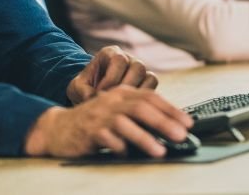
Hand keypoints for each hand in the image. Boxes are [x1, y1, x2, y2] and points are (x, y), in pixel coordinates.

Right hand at [23, 86, 193, 157]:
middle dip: (164, 122)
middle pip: (141, 107)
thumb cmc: (95, 122)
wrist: (59, 128)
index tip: (188, 122)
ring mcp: (100, 115)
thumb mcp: (117, 112)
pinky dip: (119, 147)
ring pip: (126, 123)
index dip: (171, 109)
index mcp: (121, 93)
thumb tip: (172, 127)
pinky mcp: (89, 131)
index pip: (151, 97)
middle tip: (181, 135)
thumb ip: (139, 115)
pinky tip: (128, 155)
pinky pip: (107, 139)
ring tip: (160, 151)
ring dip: (145, 138)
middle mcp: (112, 101)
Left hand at [66, 46, 157, 104]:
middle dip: (126, 87)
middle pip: (138, 67)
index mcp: (111, 53)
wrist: (91, 94)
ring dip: (137, 95)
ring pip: (150, 78)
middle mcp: (129, 59)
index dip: (111, 79)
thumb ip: (82, 91)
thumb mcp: (77, 88)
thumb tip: (93, 98)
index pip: (119, 60)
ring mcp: (140, 71)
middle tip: (114, 102)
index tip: (101, 94)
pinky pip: (154, 91)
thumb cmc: (84, 89)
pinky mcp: (147, 85)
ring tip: (123, 107)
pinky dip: (144, 101)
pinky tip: (130, 111)